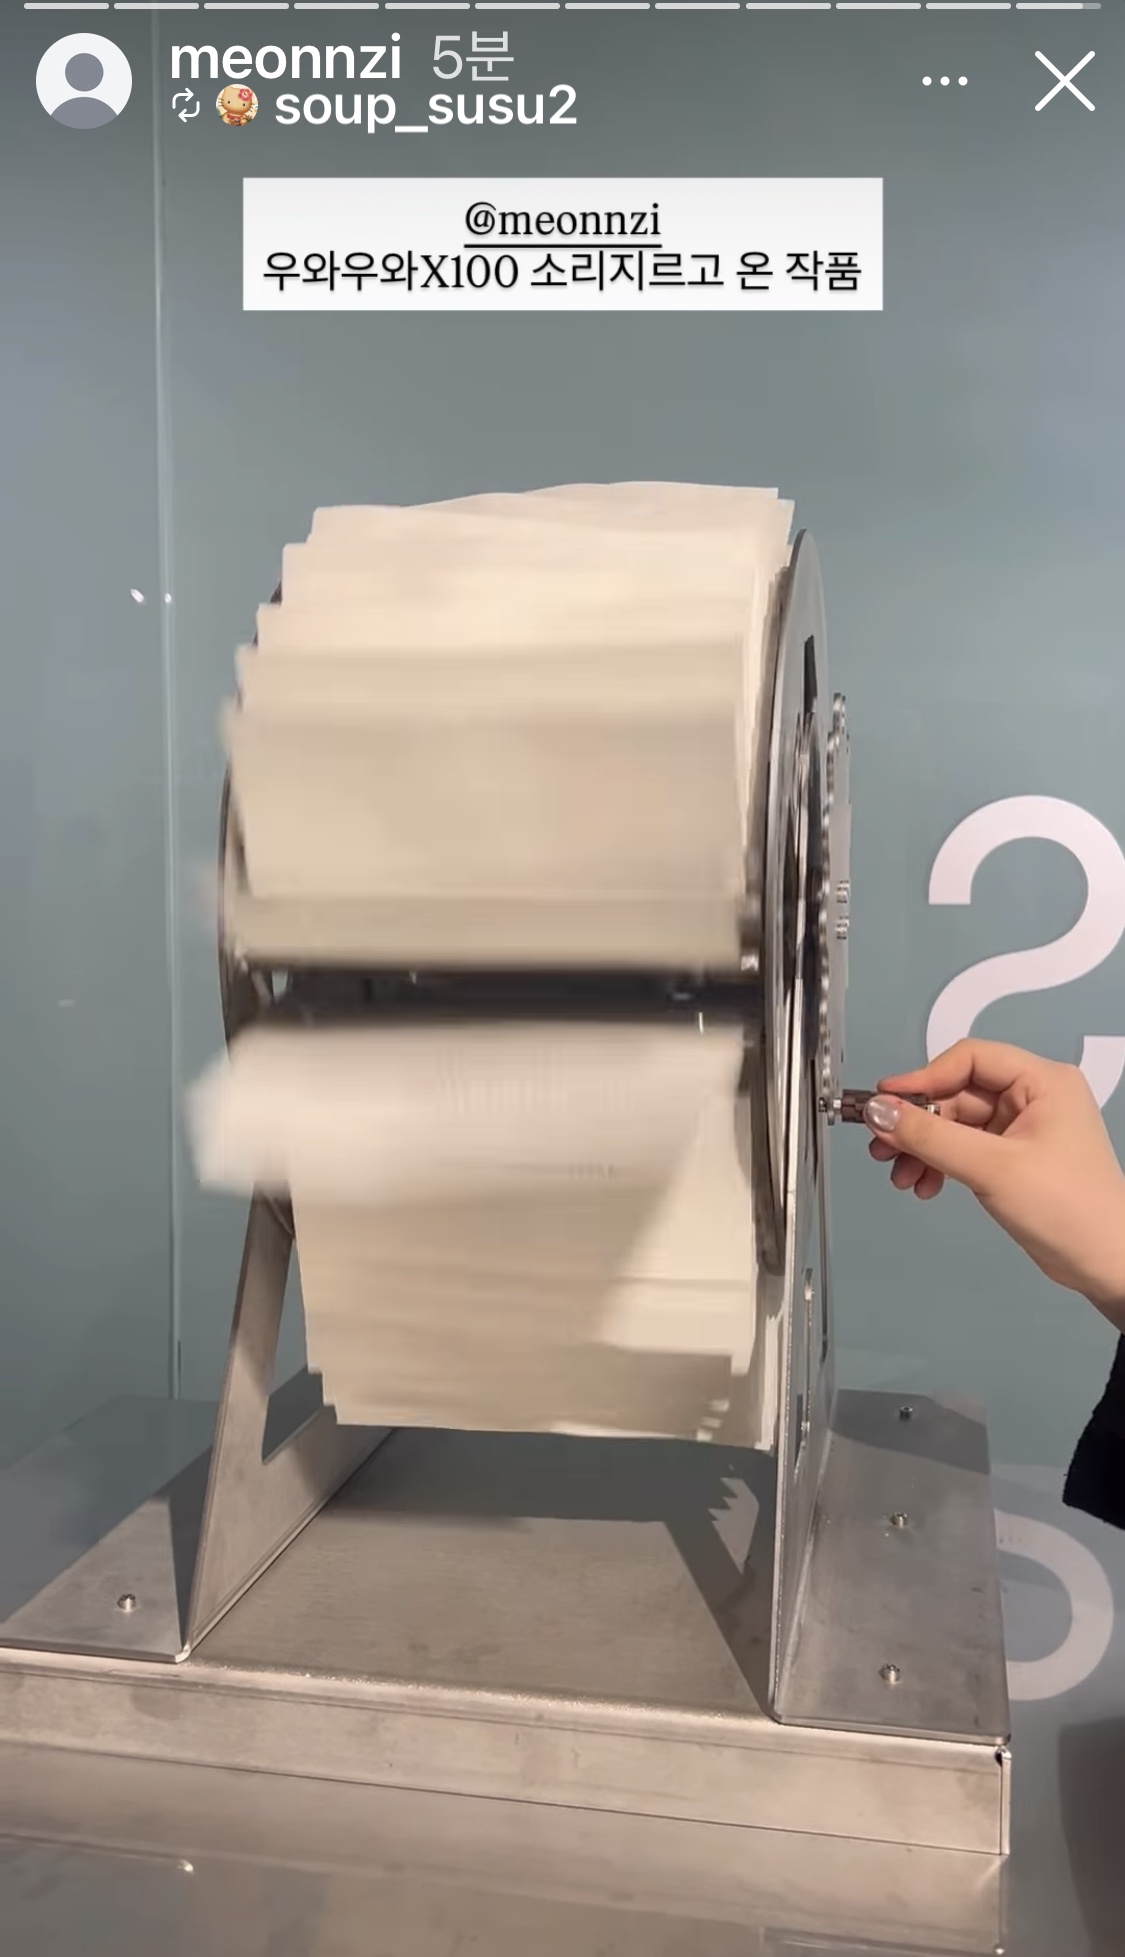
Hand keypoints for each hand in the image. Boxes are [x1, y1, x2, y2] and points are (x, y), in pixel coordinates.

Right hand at [864, 1040, 1124, 1329]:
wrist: (1105, 1263)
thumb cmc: (1067, 1208)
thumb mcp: (991, 1167)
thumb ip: (930, 1137)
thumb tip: (880, 1111)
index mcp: (1043, 1081)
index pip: (970, 1059)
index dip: (924, 1077)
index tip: (885, 1101)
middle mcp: (1035, 1097)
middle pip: (959, 1094)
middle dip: (918, 1123)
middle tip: (882, 1147)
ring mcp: (1025, 1129)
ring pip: (958, 1125)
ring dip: (925, 1148)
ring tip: (900, 1176)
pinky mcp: (1016, 1159)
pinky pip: (967, 1149)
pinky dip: (942, 1164)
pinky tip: (925, 1185)